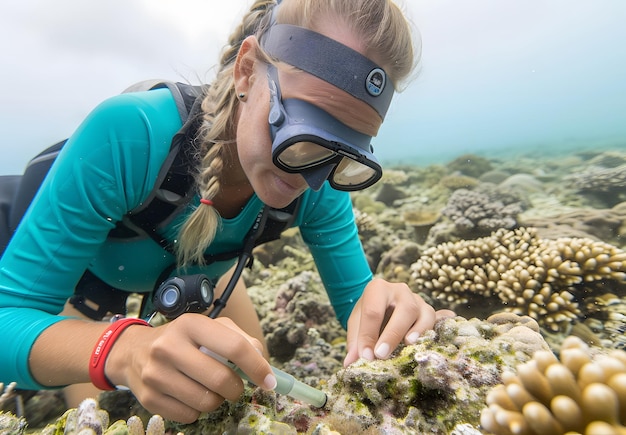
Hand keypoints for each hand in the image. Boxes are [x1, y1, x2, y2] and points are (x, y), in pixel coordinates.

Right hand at [105, 314, 275, 422]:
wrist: (133, 352)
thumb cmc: (182, 339)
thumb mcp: (210, 328)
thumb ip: (240, 339)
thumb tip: (263, 362)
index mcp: (191, 324)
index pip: (234, 347)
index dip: (257, 367)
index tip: (270, 381)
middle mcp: (169, 346)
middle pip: (221, 379)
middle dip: (237, 388)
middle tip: (235, 387)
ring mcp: (156, 374)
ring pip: (207, 402)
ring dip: (217, 400)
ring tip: (210, 389)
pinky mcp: (148, 398)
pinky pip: (189, 415)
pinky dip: (197, 410)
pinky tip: (190, 395)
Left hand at [343, 279, 454, 366]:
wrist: (381, 304)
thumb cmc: (368, 314)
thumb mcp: (356, 323)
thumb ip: (355, 341)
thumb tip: (350, 363)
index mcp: (378, 288)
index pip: (373, 311)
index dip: (368, 335)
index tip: (365, 356)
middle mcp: (400, 291)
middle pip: (404, 309)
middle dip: (393, 334)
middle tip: (381, 355)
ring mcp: (417, 300)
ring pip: (425, 313)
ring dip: (418, 331)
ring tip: (408, 345)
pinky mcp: (428, 311)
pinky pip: (436, 321)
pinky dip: (433, 331)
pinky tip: (429, 344)